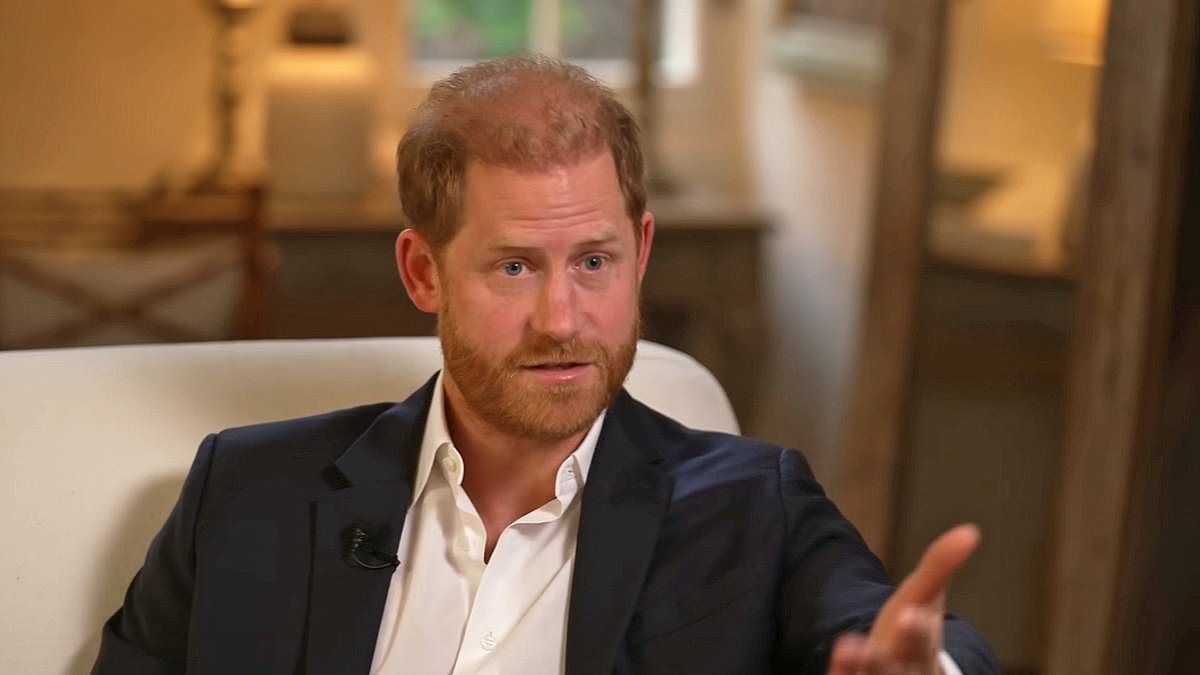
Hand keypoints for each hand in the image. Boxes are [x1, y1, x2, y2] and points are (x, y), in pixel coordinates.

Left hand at [826, 524, 980, 674]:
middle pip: (894, 669)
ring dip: (858, 665)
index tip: (907, 615)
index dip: (916, 630)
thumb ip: (940, 566)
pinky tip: (836, 659)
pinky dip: (838, 673)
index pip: (921, 640)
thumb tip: (971, 530)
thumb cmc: (914, 631)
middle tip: (866, 641)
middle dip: (883, 659)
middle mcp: (902, 670)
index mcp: (921, 648)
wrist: (906, 672)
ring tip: (846, 647)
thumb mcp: (925, 598)